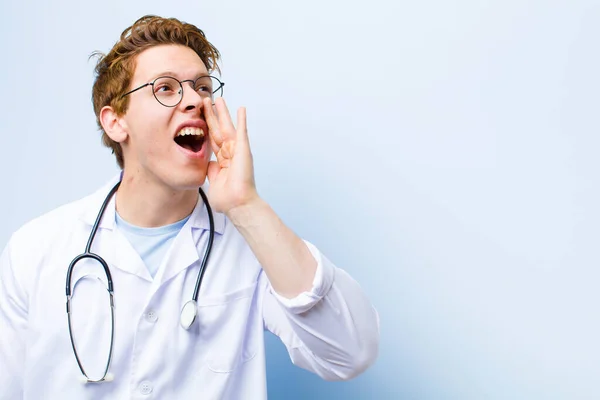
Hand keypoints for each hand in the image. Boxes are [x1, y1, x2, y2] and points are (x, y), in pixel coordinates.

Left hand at [203, 97, 258, 214]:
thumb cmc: (227, 198)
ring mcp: (237, 151)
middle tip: (206, 101)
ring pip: (228, 127)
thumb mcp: (213, 180)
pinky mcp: (244, 150)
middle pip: (218, 129)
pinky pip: (242, 132)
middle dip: (211, 115)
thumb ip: (211, 170)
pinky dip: (242, 120)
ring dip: (223, 113)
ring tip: (218, 99)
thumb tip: (208, 163)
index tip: (199, 116)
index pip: (212, 140)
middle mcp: (230, 153)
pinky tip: (241, 109)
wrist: (236, 204)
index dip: (206, 127)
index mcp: (222, 160)